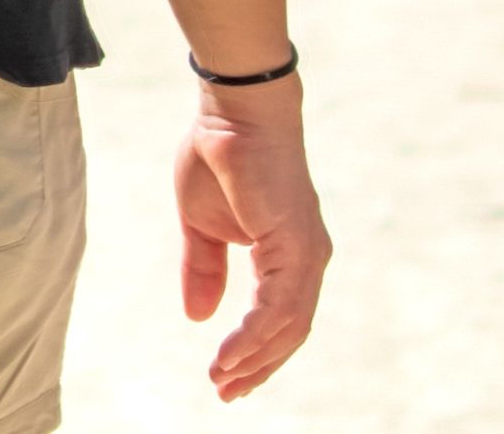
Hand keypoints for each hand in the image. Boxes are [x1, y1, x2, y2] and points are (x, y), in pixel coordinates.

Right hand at [174, 82, 328, 400]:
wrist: (232, 110)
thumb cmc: (220, 156)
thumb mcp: (202, 225)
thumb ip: (205, 269)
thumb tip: (198, 316)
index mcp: (287, 253)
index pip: (278, 318)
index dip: (253, 351)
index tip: (223, 377)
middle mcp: (306, 258)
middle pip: (289, 332)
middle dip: (257, 367)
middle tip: (225, 392)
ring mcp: (306, 252)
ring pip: (289, 327)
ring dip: (255, 359)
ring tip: (222, 378)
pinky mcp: (296, 244)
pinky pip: (280, 306)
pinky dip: (255, 336)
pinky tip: (230, 352)